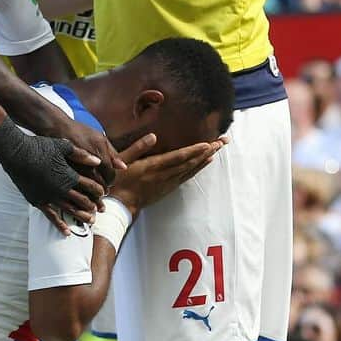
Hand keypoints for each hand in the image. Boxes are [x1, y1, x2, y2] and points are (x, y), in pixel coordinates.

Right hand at [0, 118, 104, 228]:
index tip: (103, 194)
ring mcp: (49, 197)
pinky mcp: (38, 201)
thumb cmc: (39, 147)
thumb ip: (81, 155)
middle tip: (100, 210)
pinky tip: (67, 232)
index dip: (99, 191)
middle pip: (83, 201)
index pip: (90, 186)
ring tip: (90, 221)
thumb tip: (97, 161)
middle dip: (93, 206)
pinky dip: (60, 225)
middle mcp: (61, 189)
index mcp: (69, 175)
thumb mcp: (63, 147)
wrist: (16, 153)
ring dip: (82, 216)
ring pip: (70, 211)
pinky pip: (51, 216)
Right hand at [56, 116, 123, 189]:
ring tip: (92, 193)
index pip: (110, 175)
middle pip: (100, 184)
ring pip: (87, 189)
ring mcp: (75, 169)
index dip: (111, 180)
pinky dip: (79, 193)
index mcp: (99, 154)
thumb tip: (123, 167)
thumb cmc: (79, 131)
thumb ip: (112, 154)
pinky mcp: (63, 173)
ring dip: (92, 194)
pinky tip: (80, 192)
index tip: (109, 181)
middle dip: (102, 189)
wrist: (56, 128)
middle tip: (102, 191)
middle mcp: (88, 163)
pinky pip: (74, 188)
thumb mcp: (100, 138)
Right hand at [109, 136, 224, 215]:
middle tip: (221, 142)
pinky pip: (186, 177)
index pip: (178, 157)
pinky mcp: (167, 188)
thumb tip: (153, 136)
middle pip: (189, 162)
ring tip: (217, 149)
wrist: (121, 204)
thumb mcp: (122, 161)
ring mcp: (167, 183)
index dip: (194, 151)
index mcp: (152, 166)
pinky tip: (204, 163)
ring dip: (205, 159)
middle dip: (206, 152)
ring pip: (190, 170)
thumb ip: (137, 148)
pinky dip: (197, 169)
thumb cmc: (119, 182)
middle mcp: (163, 175)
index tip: (208, 144)